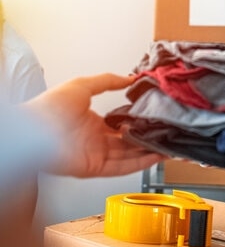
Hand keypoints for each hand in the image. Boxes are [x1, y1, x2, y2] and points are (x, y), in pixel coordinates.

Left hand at [21, 73, 164, 177]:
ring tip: (169, 146)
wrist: (32, 131)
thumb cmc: (49, 108)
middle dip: (148, 139)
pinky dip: (141, 163)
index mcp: (91, 122)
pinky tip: (157, 156)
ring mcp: (96, 155)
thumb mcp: (82, 85)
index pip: (121, 125)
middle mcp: (95, 140)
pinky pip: (123, 167)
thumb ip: (108, 81)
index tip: (155, 118)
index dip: (138, 123)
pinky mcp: (96, 168)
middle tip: (167, 134)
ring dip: (150, 152)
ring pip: (130, 155)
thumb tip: (130, 78)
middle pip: (128, 142)